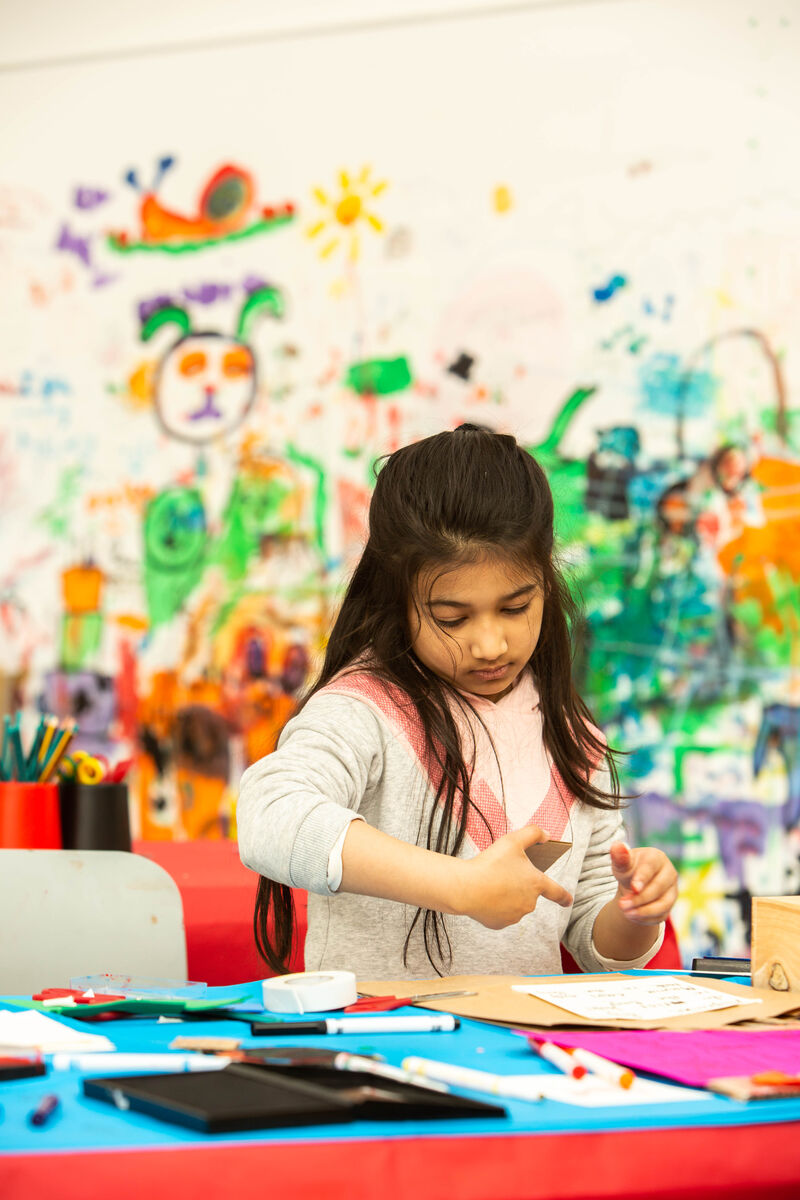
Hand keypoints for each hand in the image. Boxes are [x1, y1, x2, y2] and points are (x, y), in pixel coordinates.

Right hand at [458, 826, 572, 929]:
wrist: (465, 887)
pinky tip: (485, 896)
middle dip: (518, 885)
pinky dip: (494, 906)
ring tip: (491, 883)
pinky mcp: (500, 924)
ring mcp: (515, 916)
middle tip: (501, 873)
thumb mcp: (513, 840)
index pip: (557, 892)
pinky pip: (500, 914)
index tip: (568, 901)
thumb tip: (547, 836)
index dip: (563, 896)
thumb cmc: (490, 863)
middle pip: (528, 893)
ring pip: (513, 904)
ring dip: (507, 896)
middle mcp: (529, 903)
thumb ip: (533, 833)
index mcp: (536, 884)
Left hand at [610, 842, 677, 925]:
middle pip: (658, 888)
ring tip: (626, 913)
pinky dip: (646, 919)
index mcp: (657, 857)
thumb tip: (617, 845)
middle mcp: (669, 873)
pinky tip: (632, 917)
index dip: (642, 878)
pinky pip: (661, 916)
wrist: (636, 882)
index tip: (633, 888)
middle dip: (639, 899)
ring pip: (664, 904)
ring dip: (644, 911)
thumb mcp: (622, 863)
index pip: (651, 867)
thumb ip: (620, 856)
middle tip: (621, 905)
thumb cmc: (629, 868)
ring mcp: (672, 890)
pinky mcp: (670, 905)